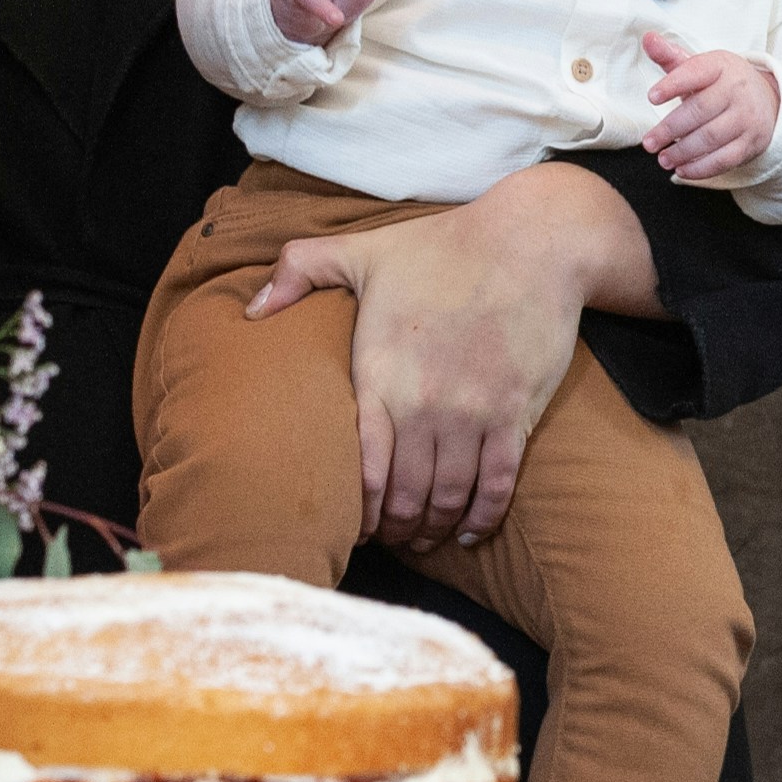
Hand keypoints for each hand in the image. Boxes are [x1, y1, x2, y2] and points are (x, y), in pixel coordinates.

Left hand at [246, 165, 659, 547]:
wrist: (530, 241)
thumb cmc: (442, 246)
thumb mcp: (361, 249)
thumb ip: (298, 271)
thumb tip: (251, 312)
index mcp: (379, 373)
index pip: (361, 468)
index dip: (357, 509)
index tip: (351, 525)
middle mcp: (423, 403)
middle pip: (404, 494)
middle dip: (394, 528)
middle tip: (389, 540)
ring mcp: (471, 413)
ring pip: (447, 497)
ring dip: (433, 528)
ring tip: (423, 539)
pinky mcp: (515, 414)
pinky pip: (497, 484)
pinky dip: (483, 516)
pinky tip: (469, 531)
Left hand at [642, 32, 778, 181]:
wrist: (767, 99)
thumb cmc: (722, 83)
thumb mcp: (700, 66)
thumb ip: (671, 57)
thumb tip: (648, 38)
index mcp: (721, 66)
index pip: (696, 72)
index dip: (673, 84)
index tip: (652, 97)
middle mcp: (737, 89)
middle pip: (699, 110)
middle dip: (670, 129)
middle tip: (649, 142)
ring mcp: (747, 117)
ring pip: (711, 137)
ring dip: (683, 152)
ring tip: (662, 158)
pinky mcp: (752, 142)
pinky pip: (725, 159)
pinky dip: (701, 168)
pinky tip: (682, 170)